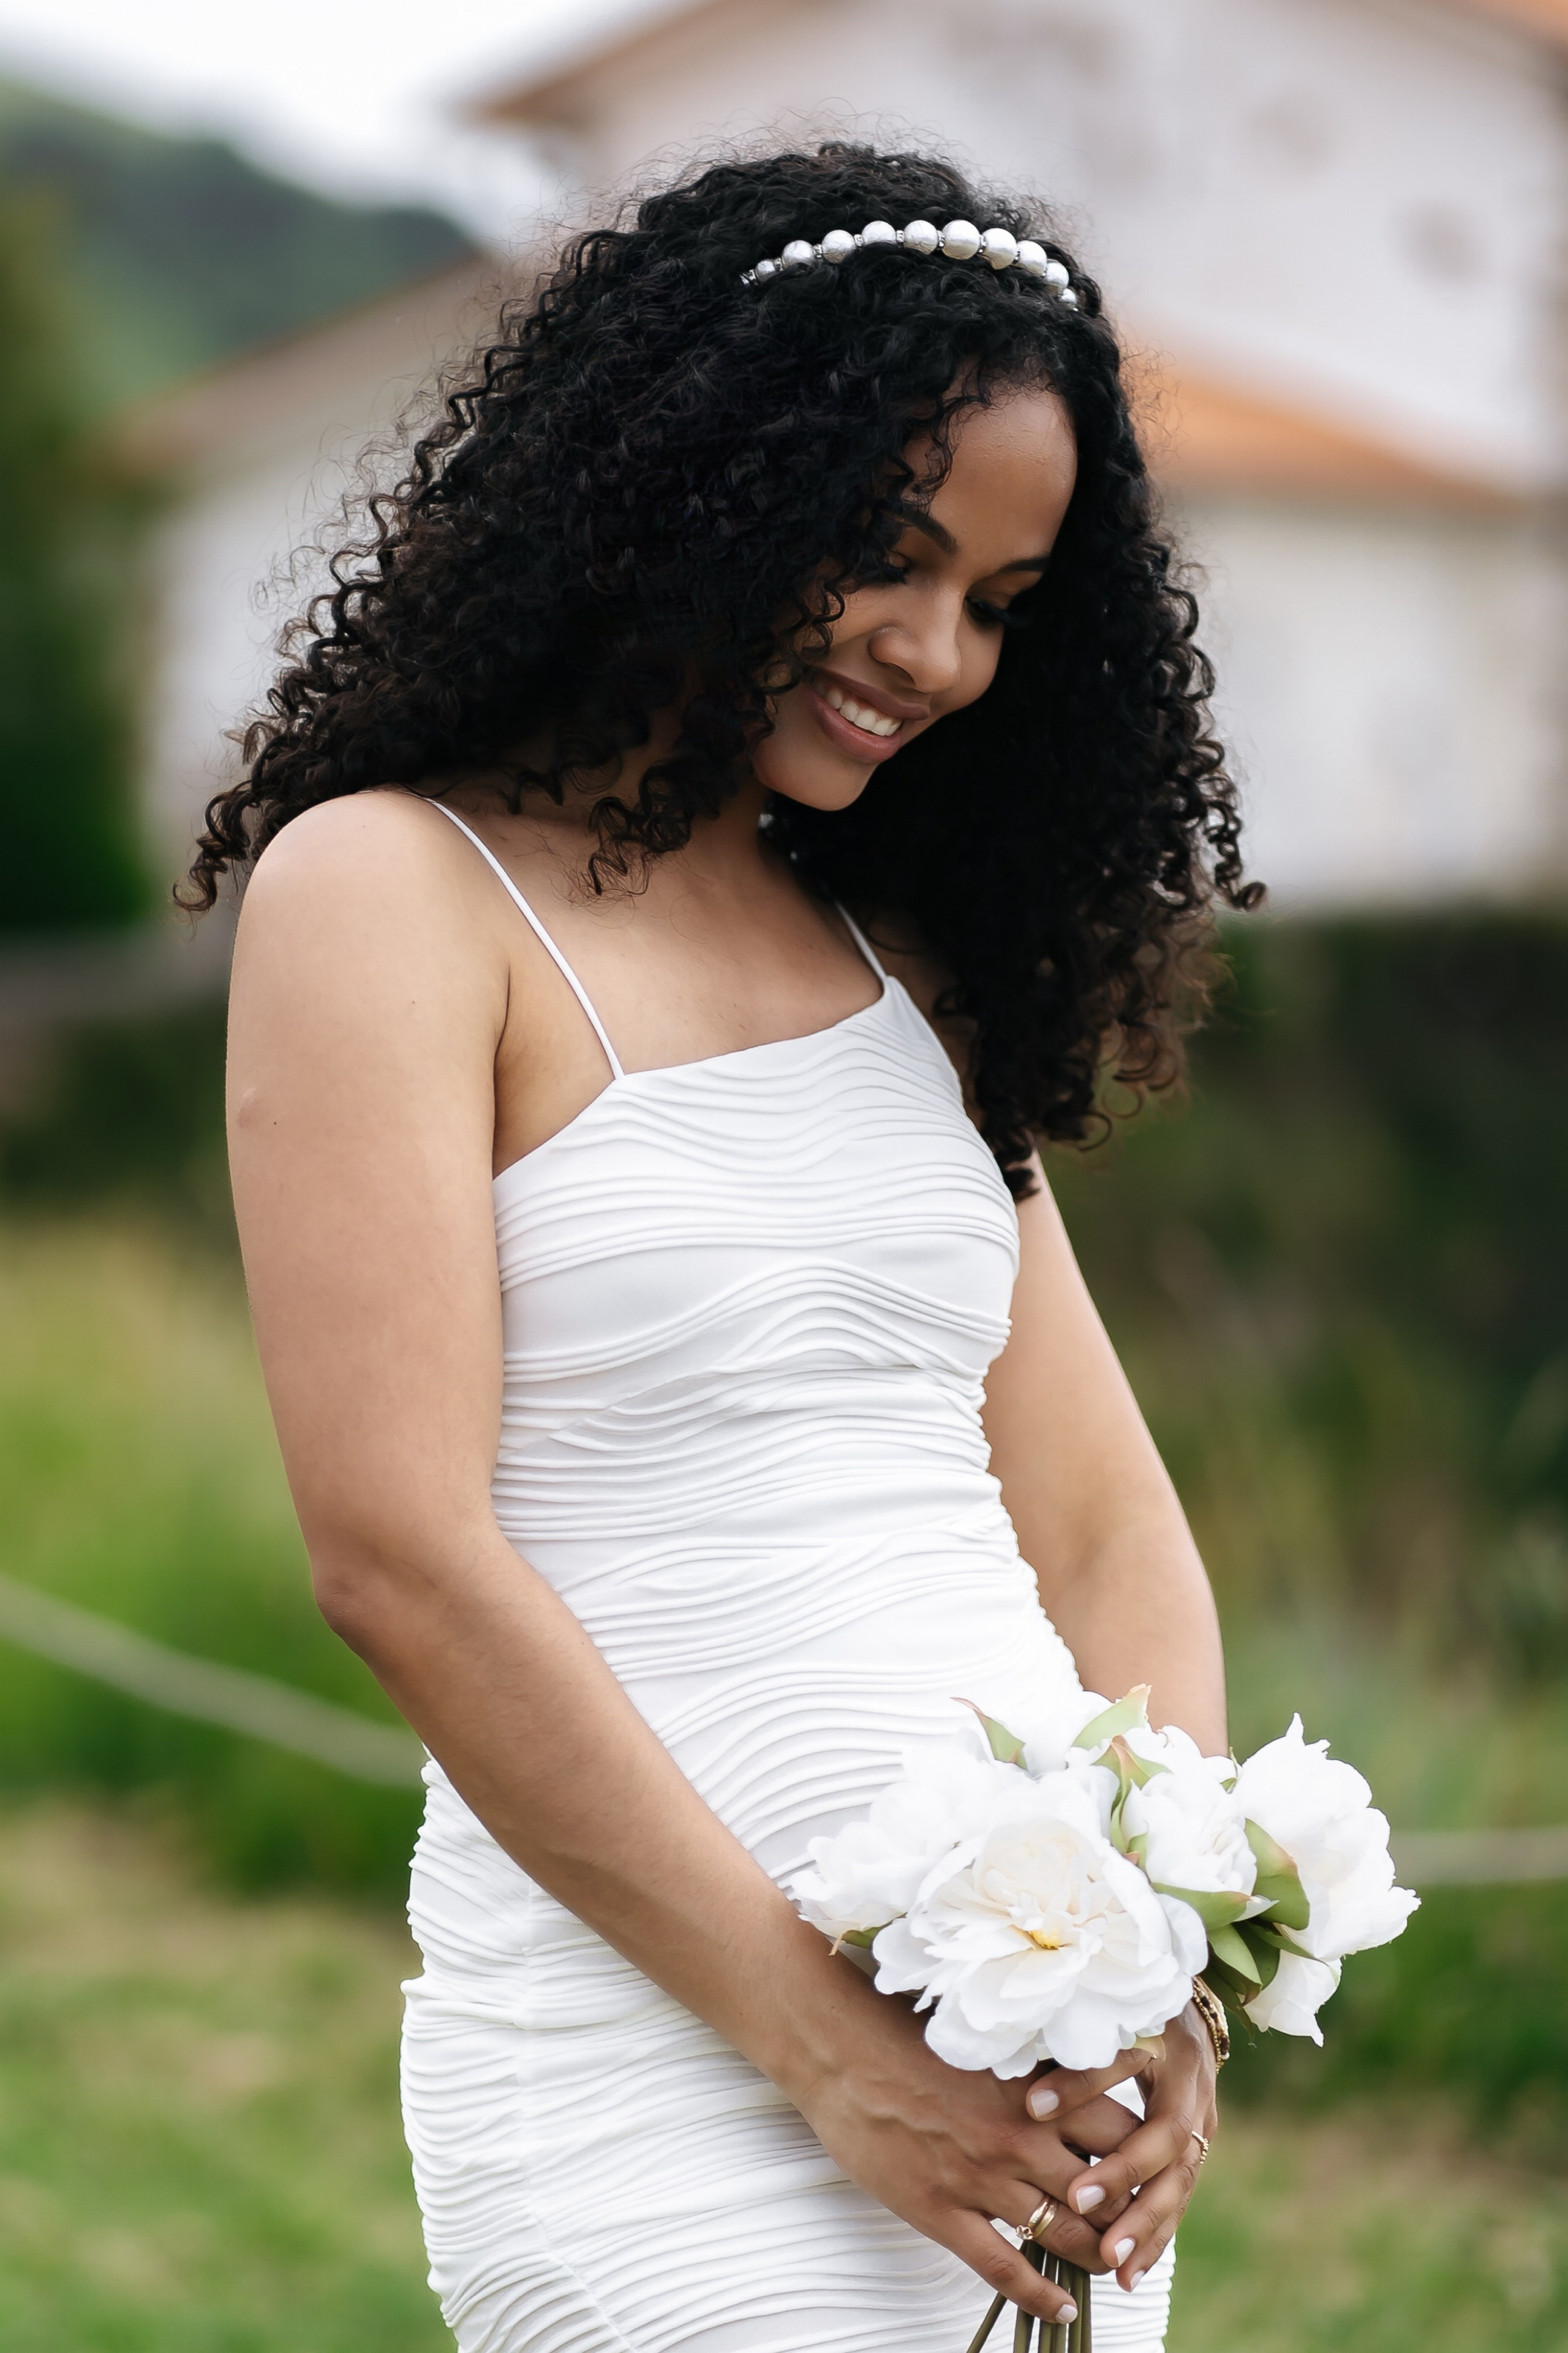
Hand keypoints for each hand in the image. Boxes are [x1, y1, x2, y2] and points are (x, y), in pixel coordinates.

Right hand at [792, 1987, 1139, 2331]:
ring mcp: (982, 2178)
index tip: (1159, 2171)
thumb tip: (1080, 2082)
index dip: (1149, 2157)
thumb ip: (1037, 2068)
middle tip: (1144, 2233)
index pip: (1122, 2130)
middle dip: (1133, 2217)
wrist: (840, 2048)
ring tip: (1113, 2270)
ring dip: (1097, 2258)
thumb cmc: (908, 2033)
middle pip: (1107, 2191)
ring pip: (1066, 2235)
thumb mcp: (989, 2042)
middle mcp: (1021, 2136)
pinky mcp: (943, 2212)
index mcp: (1036, 2088)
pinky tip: (1062, 2309)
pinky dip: (1041, 2296)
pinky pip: (1005, 2270)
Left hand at [1023, 2002, 1217, 2293]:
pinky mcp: (1197, 2148)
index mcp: (1158, 2033)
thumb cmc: (1115, 2001)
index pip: (1121, 2057)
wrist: (1180, 2004)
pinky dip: (1155, 2236)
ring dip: (1146, 2222)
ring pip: (1179, 2178)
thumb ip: (1058, 2028)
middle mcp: (1187, 2080)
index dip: (1080, 2083)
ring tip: (1110, 2261)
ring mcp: (1200, 2117)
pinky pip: (1179, 2199)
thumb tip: (1002, 2041)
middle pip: (1164, 2134)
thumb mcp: (1089, 2004)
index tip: (1032, 2105)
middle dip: (1122, 2172)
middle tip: (1077, 2201)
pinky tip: (1128, 2272)